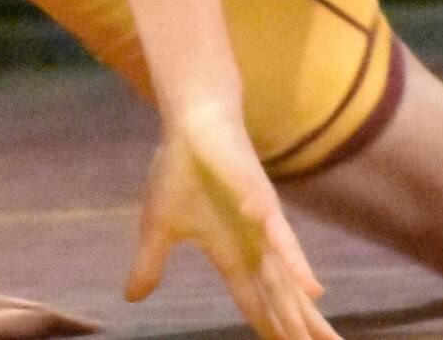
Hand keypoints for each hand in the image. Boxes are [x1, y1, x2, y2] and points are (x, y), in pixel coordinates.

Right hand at [126, 103, 337, 339]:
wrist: (190, 123)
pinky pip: (279, 234)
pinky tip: (311, 286)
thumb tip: (131, 298)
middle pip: (281, 299)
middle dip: (300, 331)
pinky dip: (294, 260)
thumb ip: (149, 265)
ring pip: (287, 278)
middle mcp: (255, 245)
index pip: (253, 302)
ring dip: (303, 312)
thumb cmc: (178, 170)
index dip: (269, 329)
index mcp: (231, 254)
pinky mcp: (261, 198)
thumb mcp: (156, 227)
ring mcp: (263, 224)